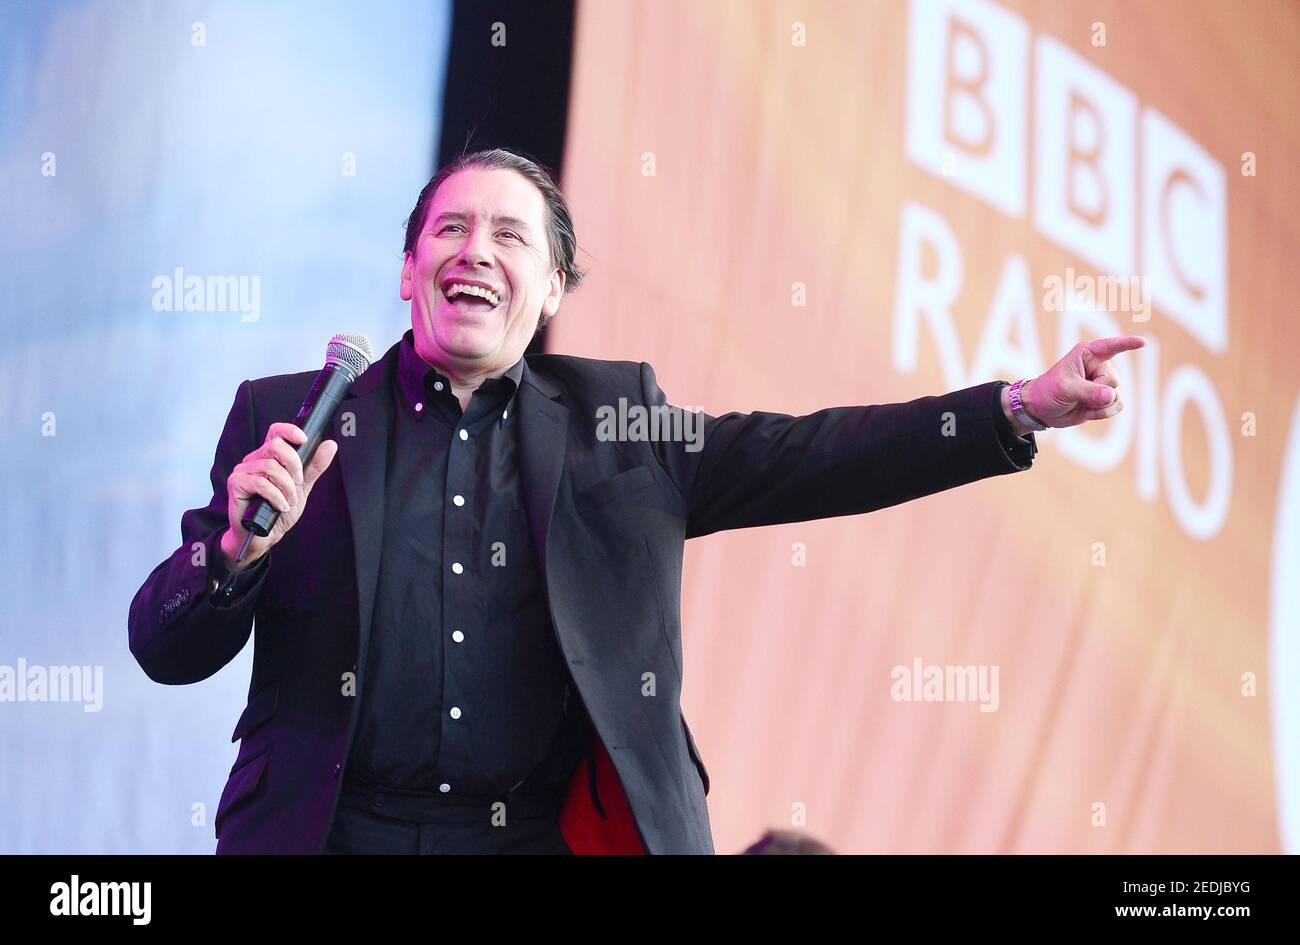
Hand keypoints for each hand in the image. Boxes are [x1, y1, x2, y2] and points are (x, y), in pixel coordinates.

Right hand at [220, 423, 337, 569]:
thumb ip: (314, 467)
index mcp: (270, 456)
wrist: (264, 535)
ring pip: (270, 467)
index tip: (304, 440)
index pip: (276, 432)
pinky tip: (281, 506)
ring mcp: (243, 471)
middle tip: (299, 483)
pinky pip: (260, 483)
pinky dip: (276, 496)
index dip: (289, 430)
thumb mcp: (302, 487)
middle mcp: (255, 459)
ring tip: (290, 500)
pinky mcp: (236, 484)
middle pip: (275, 446)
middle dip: (294, 465)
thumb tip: (330, 445)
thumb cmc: (279, 510)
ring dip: (286, 487)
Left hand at [1009, 335, 1145, 432]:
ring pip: (1116, 396)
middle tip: (1075, 393)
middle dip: (1096, 392)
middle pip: (1113, 380)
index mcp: (1087, 354)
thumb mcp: (1065, 389)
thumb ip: (1089, 391)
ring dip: (1098, 405)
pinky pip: (1118, 406)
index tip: (1142, 342)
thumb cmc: (1048, 391)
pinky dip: (1103, 413)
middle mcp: (1100, 366)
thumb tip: (1111, 396)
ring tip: (1079, 402)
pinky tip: (1087, 412)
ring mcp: (1104, 383)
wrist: (1042, 410)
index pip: (1110, 346)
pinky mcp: (1107, 398)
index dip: (1126, 343)